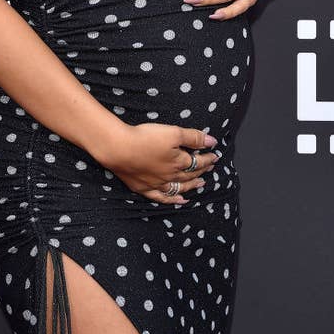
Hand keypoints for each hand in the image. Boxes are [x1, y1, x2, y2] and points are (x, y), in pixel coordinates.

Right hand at [94, 123, 219, 204]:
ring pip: (179, 187)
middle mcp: (170, 175)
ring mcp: (157, 184)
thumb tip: (212, 141)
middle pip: (189, 174)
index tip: (215, 156)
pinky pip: (162, 197)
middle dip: (202, 170)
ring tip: (201, 184)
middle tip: (210, 168)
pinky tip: (180, 200)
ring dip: (191, 185)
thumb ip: (193, 137)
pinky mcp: (143, 188)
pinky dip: (173, 200)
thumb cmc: (145, 138)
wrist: (119, 149)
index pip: (197, 162)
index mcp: (178, 161)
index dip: (207, 159)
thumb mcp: (172, 132)